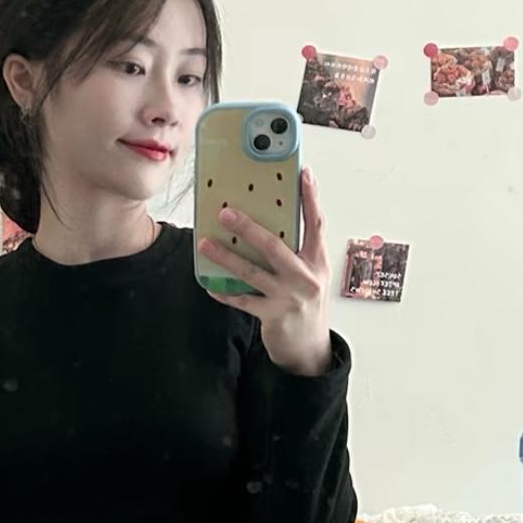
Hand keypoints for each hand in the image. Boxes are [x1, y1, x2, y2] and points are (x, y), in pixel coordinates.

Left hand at [199, 165, 332, 374]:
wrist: (309, 349)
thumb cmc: (306, 305)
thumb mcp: (310, 275)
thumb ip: (297, 252)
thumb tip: (268, 223)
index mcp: (318, 261)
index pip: (316, 223)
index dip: (310, 197)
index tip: (304, 173)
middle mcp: (306, 276)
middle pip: (274, 245)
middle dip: (247, 227)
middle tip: (225, 212)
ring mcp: (289, 297)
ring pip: (252, 272)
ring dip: (225, 256)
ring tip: (205, 244)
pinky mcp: (273, 316)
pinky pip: (242, 300)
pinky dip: (225, 292)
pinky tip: (210, 285)